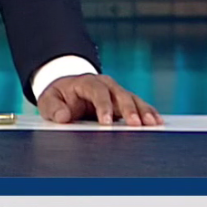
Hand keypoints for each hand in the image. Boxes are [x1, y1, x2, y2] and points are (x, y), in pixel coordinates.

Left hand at [37, 74, 161, 126]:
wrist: (69, 91)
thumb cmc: (59, 97)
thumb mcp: (49, 101)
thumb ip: (53, 108)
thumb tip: (63, 116)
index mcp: (86, 82)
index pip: (97, 92)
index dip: (103, 106)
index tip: (106, 123)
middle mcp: (106, 85)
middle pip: (120, 94)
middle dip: (128, 110)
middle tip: (136, 124)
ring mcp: (117, 92)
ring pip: (133, 100)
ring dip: (143, 112)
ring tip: (153, 124)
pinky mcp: (125, 102)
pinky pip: (140, 106)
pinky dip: (149, 113)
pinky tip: (158, 122)